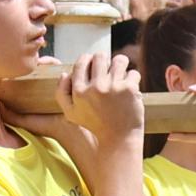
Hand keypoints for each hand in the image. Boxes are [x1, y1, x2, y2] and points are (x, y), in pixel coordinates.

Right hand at [59, 49, 146, 165]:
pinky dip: (133, 79)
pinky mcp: (130, 89)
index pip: (82, 61)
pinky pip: (133, 73)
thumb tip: (64, 73)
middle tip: (108, 71)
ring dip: (120, 66)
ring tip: (120, 76)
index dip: (89, 59)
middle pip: (100, 56)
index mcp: (79, 91)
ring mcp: (113, 87)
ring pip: (119, 60)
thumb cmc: (94, 125)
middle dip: (105, 61)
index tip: (94, 65)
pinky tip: (129, 89)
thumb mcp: (71, 114)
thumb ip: (61, 93)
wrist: (118, 139)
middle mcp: (95, 87)